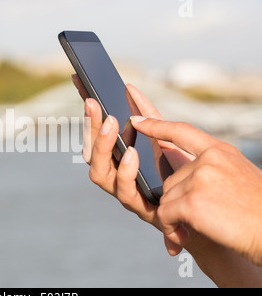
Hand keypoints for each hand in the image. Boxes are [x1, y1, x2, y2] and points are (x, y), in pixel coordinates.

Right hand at [71, 74, 192, 226]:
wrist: (215, 205)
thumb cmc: (187, 171)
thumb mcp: (168, 136)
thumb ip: (149, 116)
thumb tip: (129, 89)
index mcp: (119, 160)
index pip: (95, 136)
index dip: (86, 112)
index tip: (80, 84)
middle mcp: (118, 177)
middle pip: (91, 154)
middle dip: (90, 127)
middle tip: (94, 103)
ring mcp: (129, 194)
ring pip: (99, 175)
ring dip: (103, 148)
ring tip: (112, 124)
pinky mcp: (145, 211)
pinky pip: (127, 193)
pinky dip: (126, 172)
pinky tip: (132, 153)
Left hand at [130, 116, 261, 266]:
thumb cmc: (257, 211)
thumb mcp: (238, 175)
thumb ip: (212, 168)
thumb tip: (184, 176)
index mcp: (220, 151)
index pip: (181, 131)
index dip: (156, 124)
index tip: (136, 118)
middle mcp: (208, 161)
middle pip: (170, 179)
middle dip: (178, 201)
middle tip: (201, 216)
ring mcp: (199, 179)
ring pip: (166, 198)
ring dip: (176, 217)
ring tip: (203, 226)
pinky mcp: (192, 202)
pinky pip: (165, 214)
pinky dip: (171, 229)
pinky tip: (184, 236)